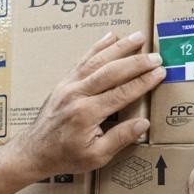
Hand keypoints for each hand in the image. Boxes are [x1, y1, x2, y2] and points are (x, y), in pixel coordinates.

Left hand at [10, 31, 164, 178]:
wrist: (33, 152)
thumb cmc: (65, 156)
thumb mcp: (95, 156)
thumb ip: (120, 138)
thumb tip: (143, 123)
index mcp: (87, 114)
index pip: (122, 92)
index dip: (143, 81)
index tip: (160, 72)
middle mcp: (77, 95)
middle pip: (111, 71)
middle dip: (136, 61)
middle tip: (156, 55)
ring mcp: (68, 86)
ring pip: (97, 60)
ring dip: (119, 47)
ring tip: (138, 36)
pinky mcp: (63, 83)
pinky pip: (83, 60)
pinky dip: (97, 47)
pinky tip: (110, 37)